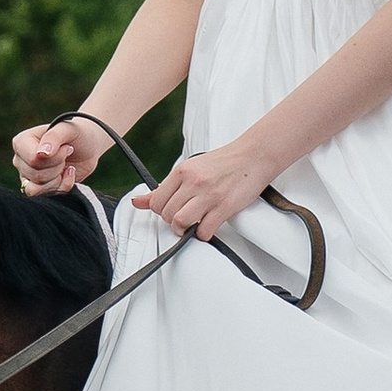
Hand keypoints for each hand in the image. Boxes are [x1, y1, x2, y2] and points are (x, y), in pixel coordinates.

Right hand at [13, 115, 107, 196]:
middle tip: (66, 156)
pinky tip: (67, 174)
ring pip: (36, 190)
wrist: (88, 146)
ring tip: (65, 166)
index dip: (55, 158)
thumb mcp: (68, 129)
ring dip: (58, 180)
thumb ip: (53, 138)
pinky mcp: (38, 188)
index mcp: (21, 142)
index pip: (33, 160)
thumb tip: (40, 154)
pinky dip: (62, 188)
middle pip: (36, 176)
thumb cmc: (77, 133)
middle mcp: (20, 160)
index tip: (65, 147)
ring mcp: (27, 176)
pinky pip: (45, 197)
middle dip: (58, 167)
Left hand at [139, 137, 274, 242]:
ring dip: (184, 230)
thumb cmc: (224, 163)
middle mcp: (193, 182)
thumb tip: (138, 201)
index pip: (156, 200)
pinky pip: (204, 230)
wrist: (253, 156)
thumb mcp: (191, 168)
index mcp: (182, 171)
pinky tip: (207, 227)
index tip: (170, 211)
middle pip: (167, 214)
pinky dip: (202, 234)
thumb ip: (166, 186)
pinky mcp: (224, 206)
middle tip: (183, 219)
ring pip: (181, 222)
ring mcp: (209, 194)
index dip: (161, 211)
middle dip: (172, 222)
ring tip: (192, 226)